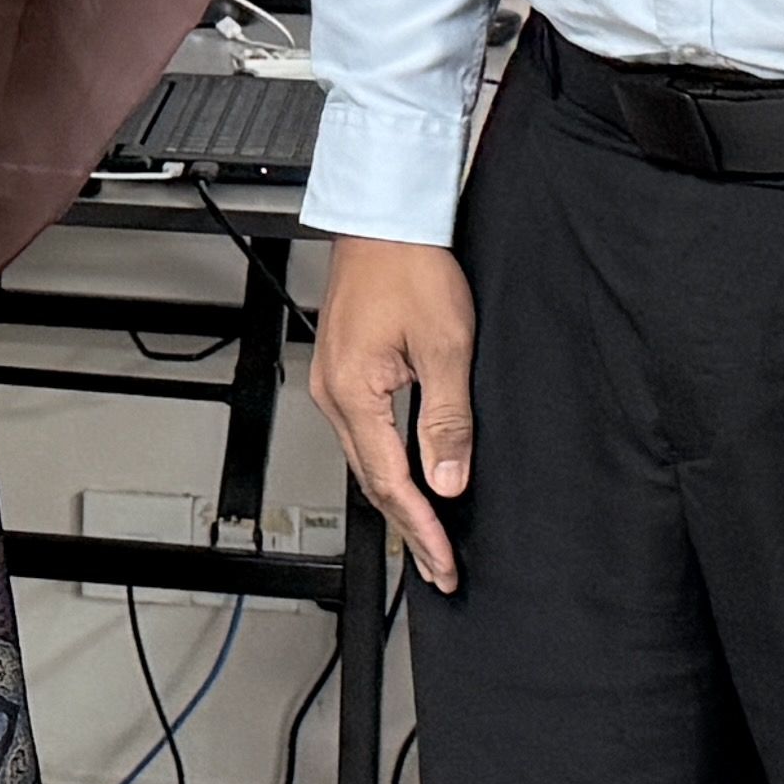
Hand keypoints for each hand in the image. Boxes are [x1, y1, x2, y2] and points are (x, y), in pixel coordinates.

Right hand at [305, 237, 475, 589]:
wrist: (384, 218)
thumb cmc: (411, 266)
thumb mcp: (447, 346)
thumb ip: (447, 420)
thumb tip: (449, 480)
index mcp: (353, 393)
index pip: (390, 482)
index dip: (421, 528)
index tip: (443, 563)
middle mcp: (334, 393)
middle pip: (371, 480)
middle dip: (409, 527)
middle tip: (439, 566)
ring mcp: (334, 382)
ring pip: (366, 459)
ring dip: (398, 499)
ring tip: (429, 534)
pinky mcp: (344, 369)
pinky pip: (364, 433)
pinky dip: (388, 465)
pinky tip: (409, 476)